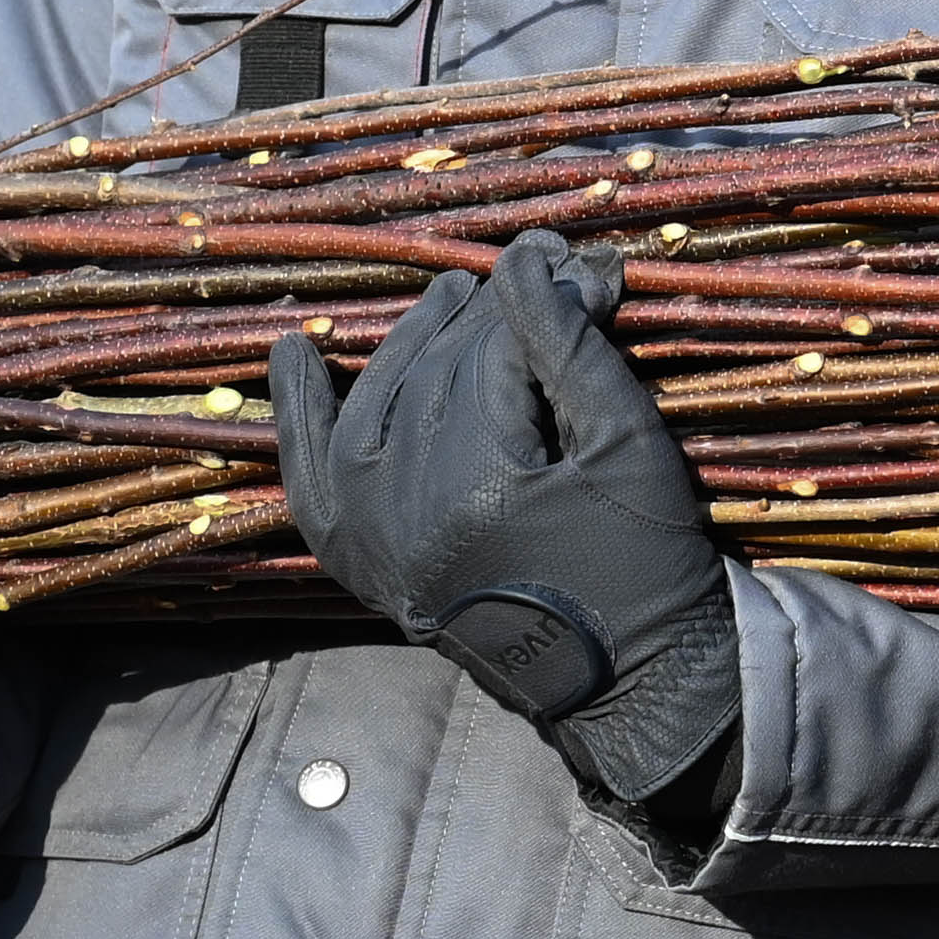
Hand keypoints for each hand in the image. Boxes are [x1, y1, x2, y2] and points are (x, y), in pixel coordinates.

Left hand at [273, 230, 738, 812]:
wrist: (624, 682)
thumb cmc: (645, 562)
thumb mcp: (627, 445)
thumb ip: (571, 347)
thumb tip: (536, 257)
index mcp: (481, 484)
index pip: (500, 350)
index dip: (545, 294)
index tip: (582, 261)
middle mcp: (407, 509)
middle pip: (440, 370)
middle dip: (490, 313)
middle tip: (541, 267)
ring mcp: (372, 537)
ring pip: (379, 402)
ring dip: (411, 340)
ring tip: (453, 295)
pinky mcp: (359, 559)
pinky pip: (312, 474)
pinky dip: (299, 414)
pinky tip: (293, 350)